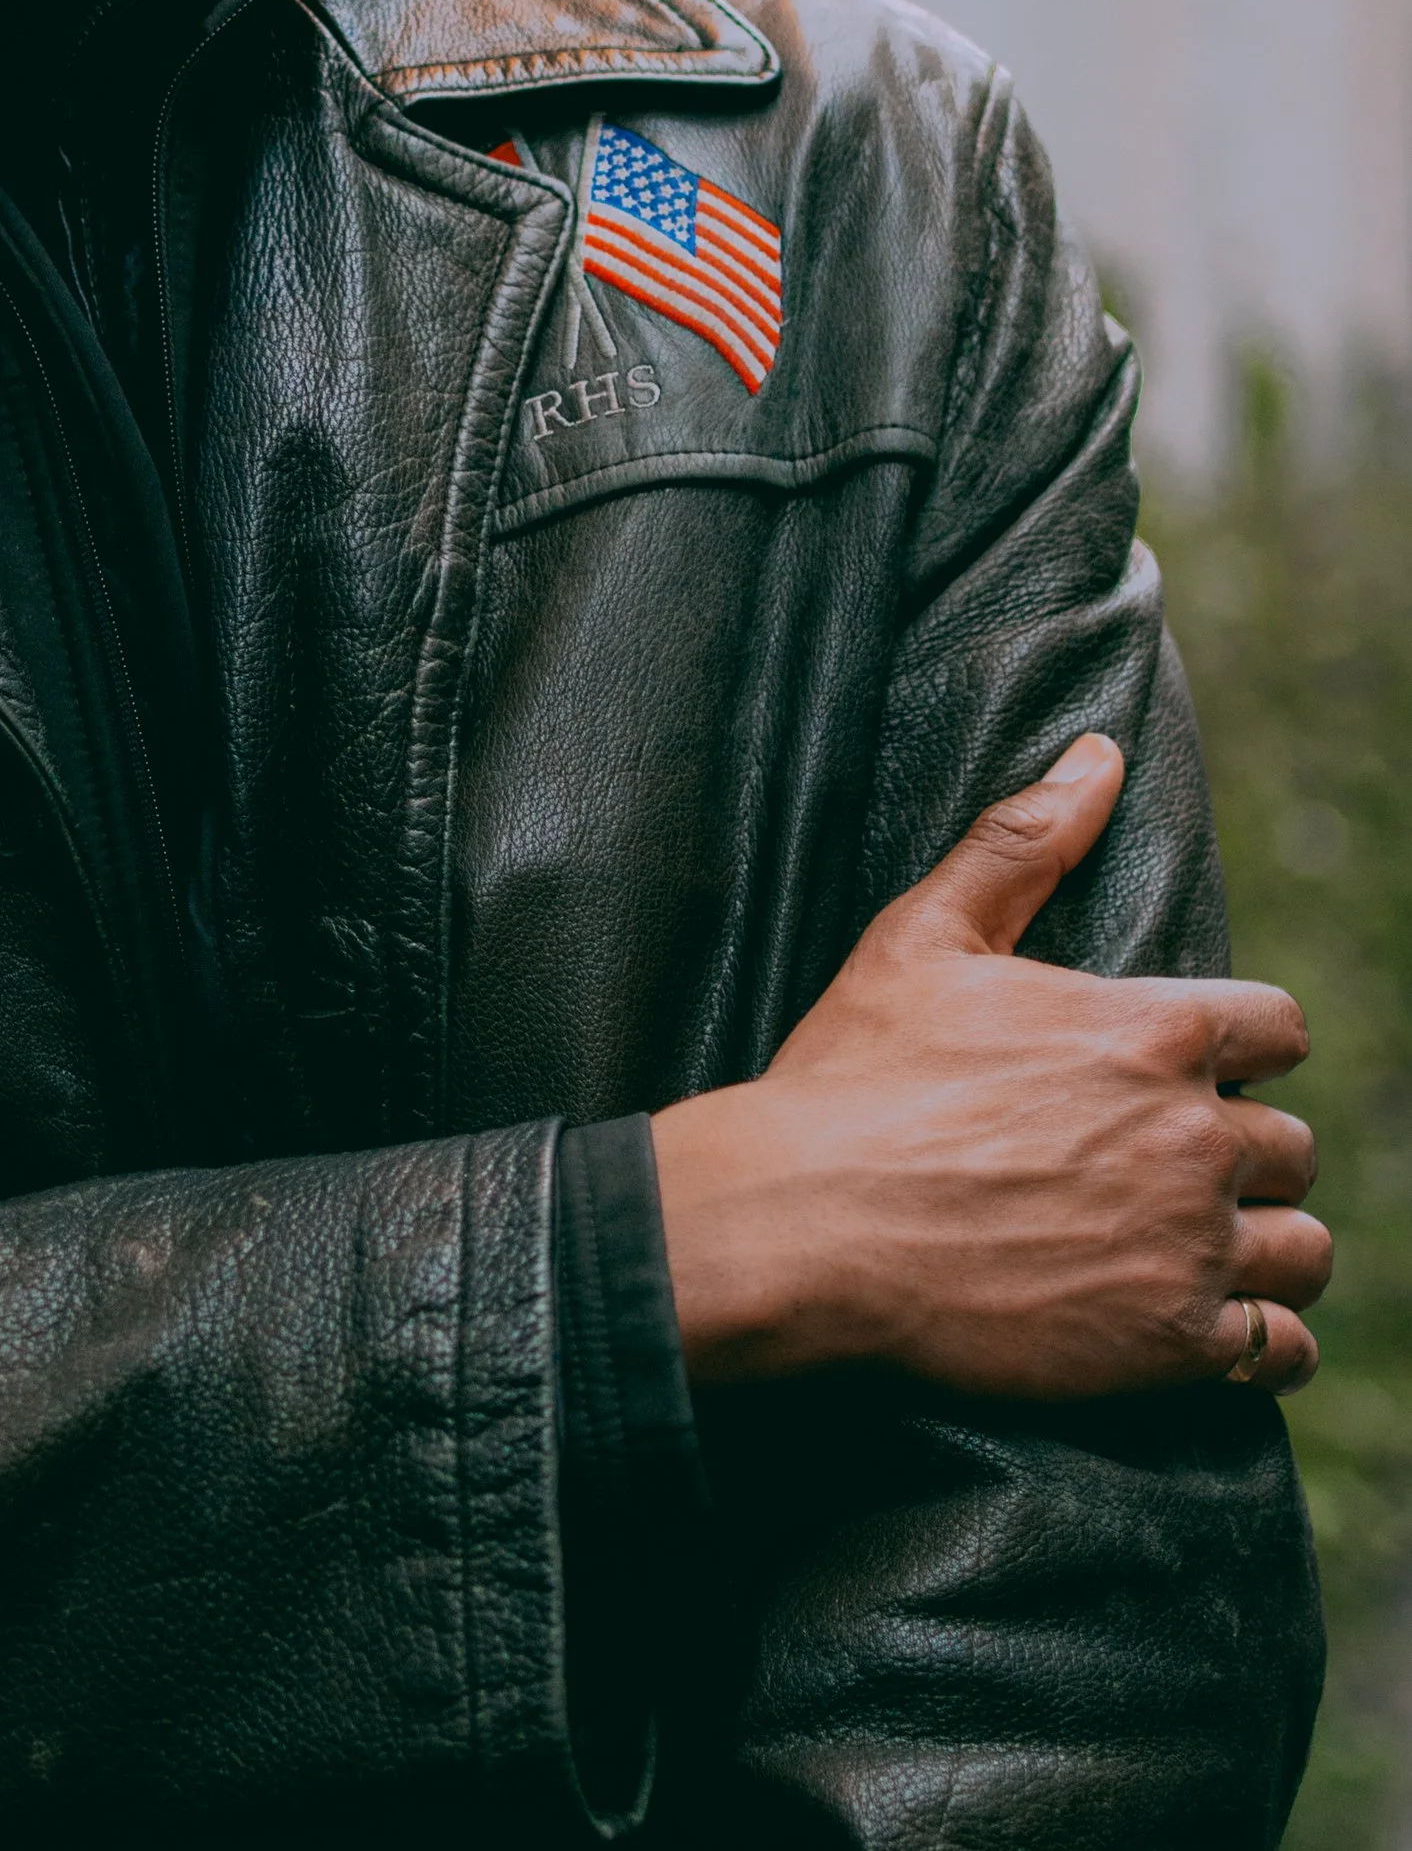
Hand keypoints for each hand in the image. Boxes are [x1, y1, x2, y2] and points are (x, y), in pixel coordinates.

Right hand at [648, 735, 1329, 1398]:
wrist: (803, 1226)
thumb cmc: (856, 1075)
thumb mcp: (926, 934)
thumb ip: (1024, 841)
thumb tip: (1100, 754)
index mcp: (1151, 1030)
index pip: (1279, 1028)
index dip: (1242, 1045)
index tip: (1197, 1069)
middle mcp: (1191, 1135)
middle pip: (1292, 1144)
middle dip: (1240, 1149)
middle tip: (1167, 1165)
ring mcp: (1187, 1245)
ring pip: (1303, 1250)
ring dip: (1264, 1244)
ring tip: (1201, 1246)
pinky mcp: (1168, 1345)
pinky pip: (1279, 1352)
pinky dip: (1263, 1345)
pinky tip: (1216, 1330)